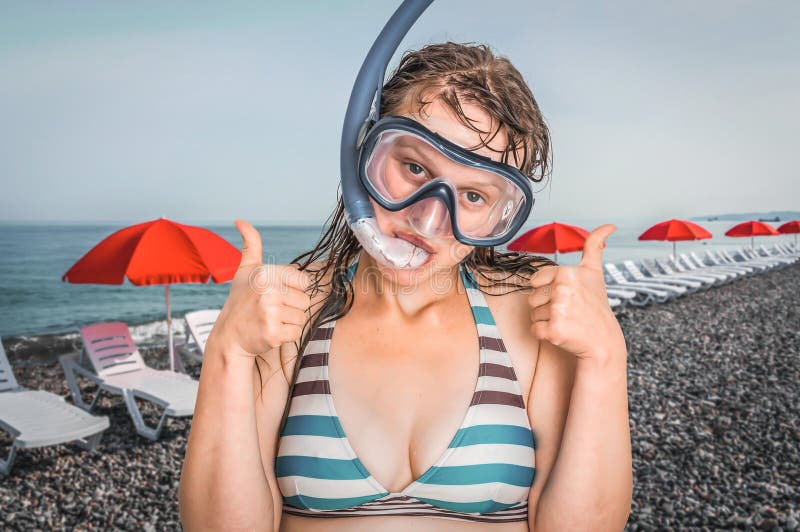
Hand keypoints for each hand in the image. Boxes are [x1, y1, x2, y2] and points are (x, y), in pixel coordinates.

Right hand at [208, 220, 311, 360]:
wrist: (229, 337)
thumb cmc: (241, 301)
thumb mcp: (245, 270)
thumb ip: (251, 245)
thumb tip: (241, 220)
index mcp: (265, 273)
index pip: (304, 281)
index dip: (293, 290)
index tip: (275, 294)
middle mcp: (268, 291)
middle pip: (305, 301)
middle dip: (291, 307)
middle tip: (270, 310)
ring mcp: (270, 313)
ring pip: (302, 317)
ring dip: (289, 322)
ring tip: (270, 320)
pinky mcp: (273, 333)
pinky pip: (297, 332)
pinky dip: (287, 335)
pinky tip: (271, 331)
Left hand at [527, 224, 625, 361]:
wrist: (604, 341)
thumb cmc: (595, 307)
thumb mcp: (594, 273)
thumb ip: (594, 246)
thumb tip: (609, 225)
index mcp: (567, 272)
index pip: (535, 280)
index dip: (547, 290)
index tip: (567, 295)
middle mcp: (562, 289)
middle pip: (532, 298)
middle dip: (546, 306)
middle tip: (568, 311)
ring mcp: (558, 310)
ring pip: (533, 314)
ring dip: (546, 320)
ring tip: (567, 321)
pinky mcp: (554, 330)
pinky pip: (535, 330)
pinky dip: (545, 334)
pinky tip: (563, 333)